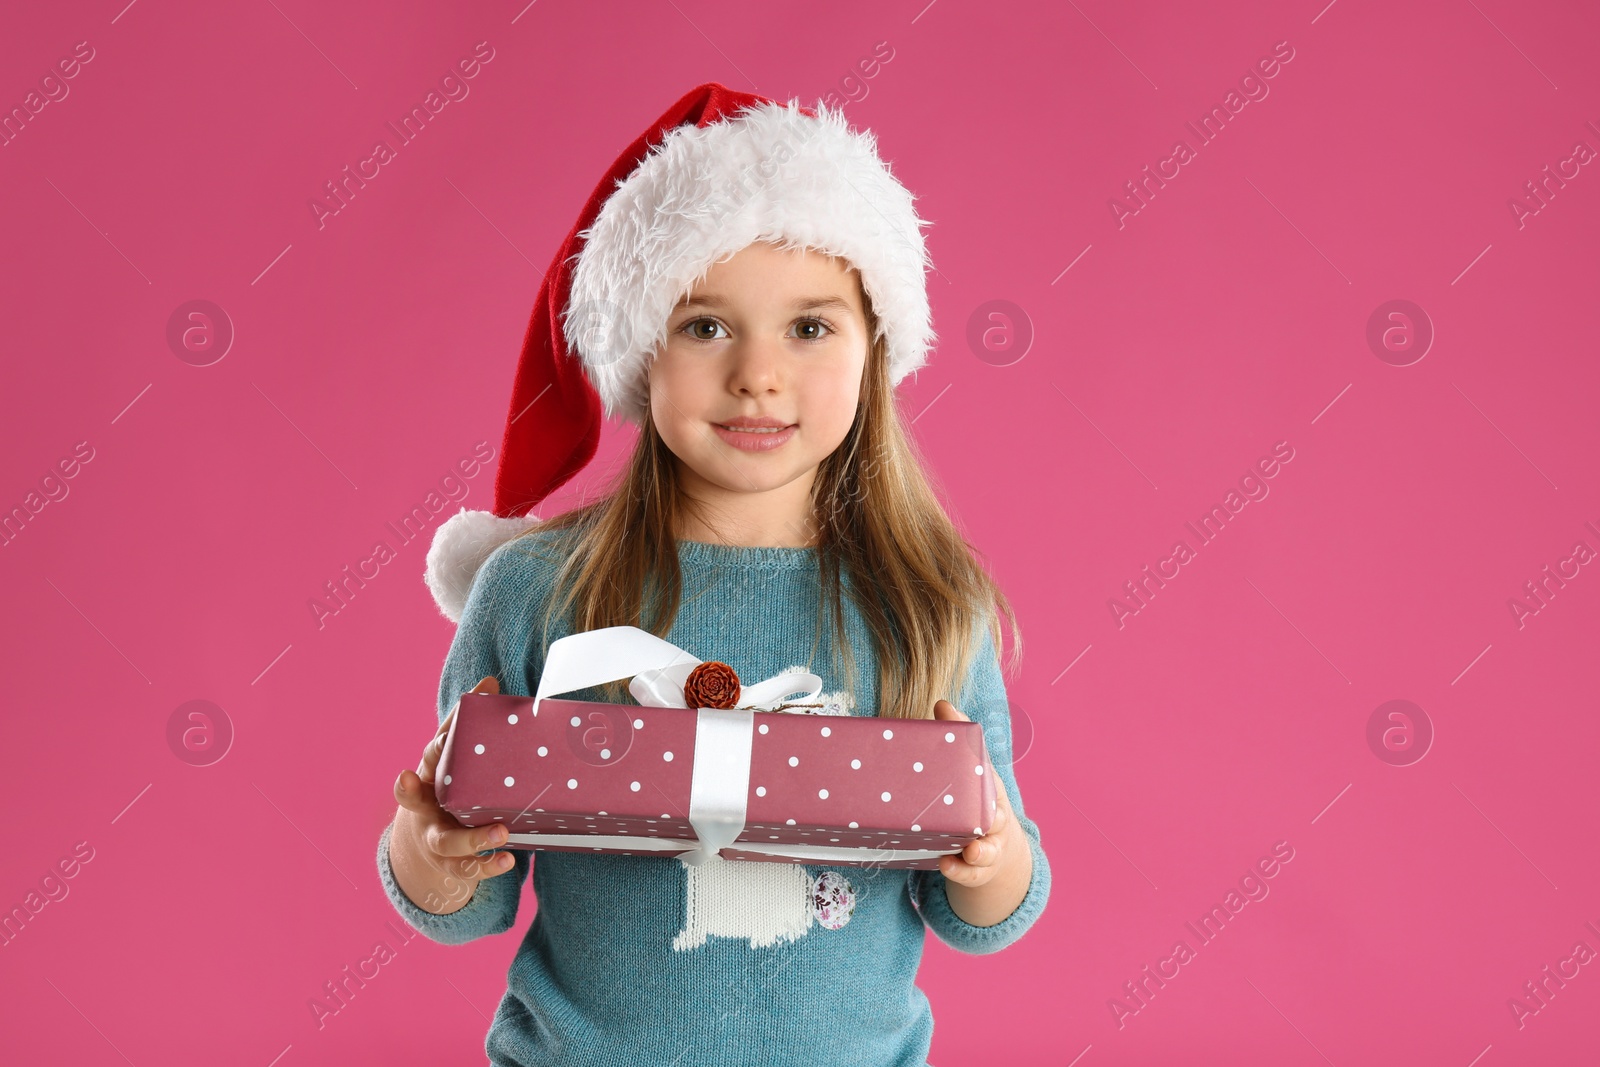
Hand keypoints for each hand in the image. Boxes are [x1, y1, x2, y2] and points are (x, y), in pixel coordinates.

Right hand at [389, 676, 517, 912]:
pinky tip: (507, 861)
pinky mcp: (454, 864)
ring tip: (500, 833)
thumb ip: (468, 722)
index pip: (427, 758)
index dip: (434, 749)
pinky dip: (487, 867)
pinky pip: (468, 869)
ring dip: (473, 839)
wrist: (431, 846)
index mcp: (430, 777)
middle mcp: (427, 809)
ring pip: (447, 843)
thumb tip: (489, 681)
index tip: (444, 738)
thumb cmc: (450, 787)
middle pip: (414, 803)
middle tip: (414, 781)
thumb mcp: (454, 758)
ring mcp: (438, 839)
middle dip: (412, 793)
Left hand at [931, 699, 1023, 888]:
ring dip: (978, 852)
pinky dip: (960, 871)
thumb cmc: (973, 799)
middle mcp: (994, 818)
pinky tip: (946, 865)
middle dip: (990, 821)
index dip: (983, 771)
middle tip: (980, 820)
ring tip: (969, 852)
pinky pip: (970, 873)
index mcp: (989, 790)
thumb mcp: (968, 771)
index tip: (978, 766)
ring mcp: (987, 845)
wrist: (991, 844)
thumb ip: (956, 737)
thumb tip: (942, 703)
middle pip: (997, 818)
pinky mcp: (976, 868)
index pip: (990, 777)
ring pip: (987, 851)